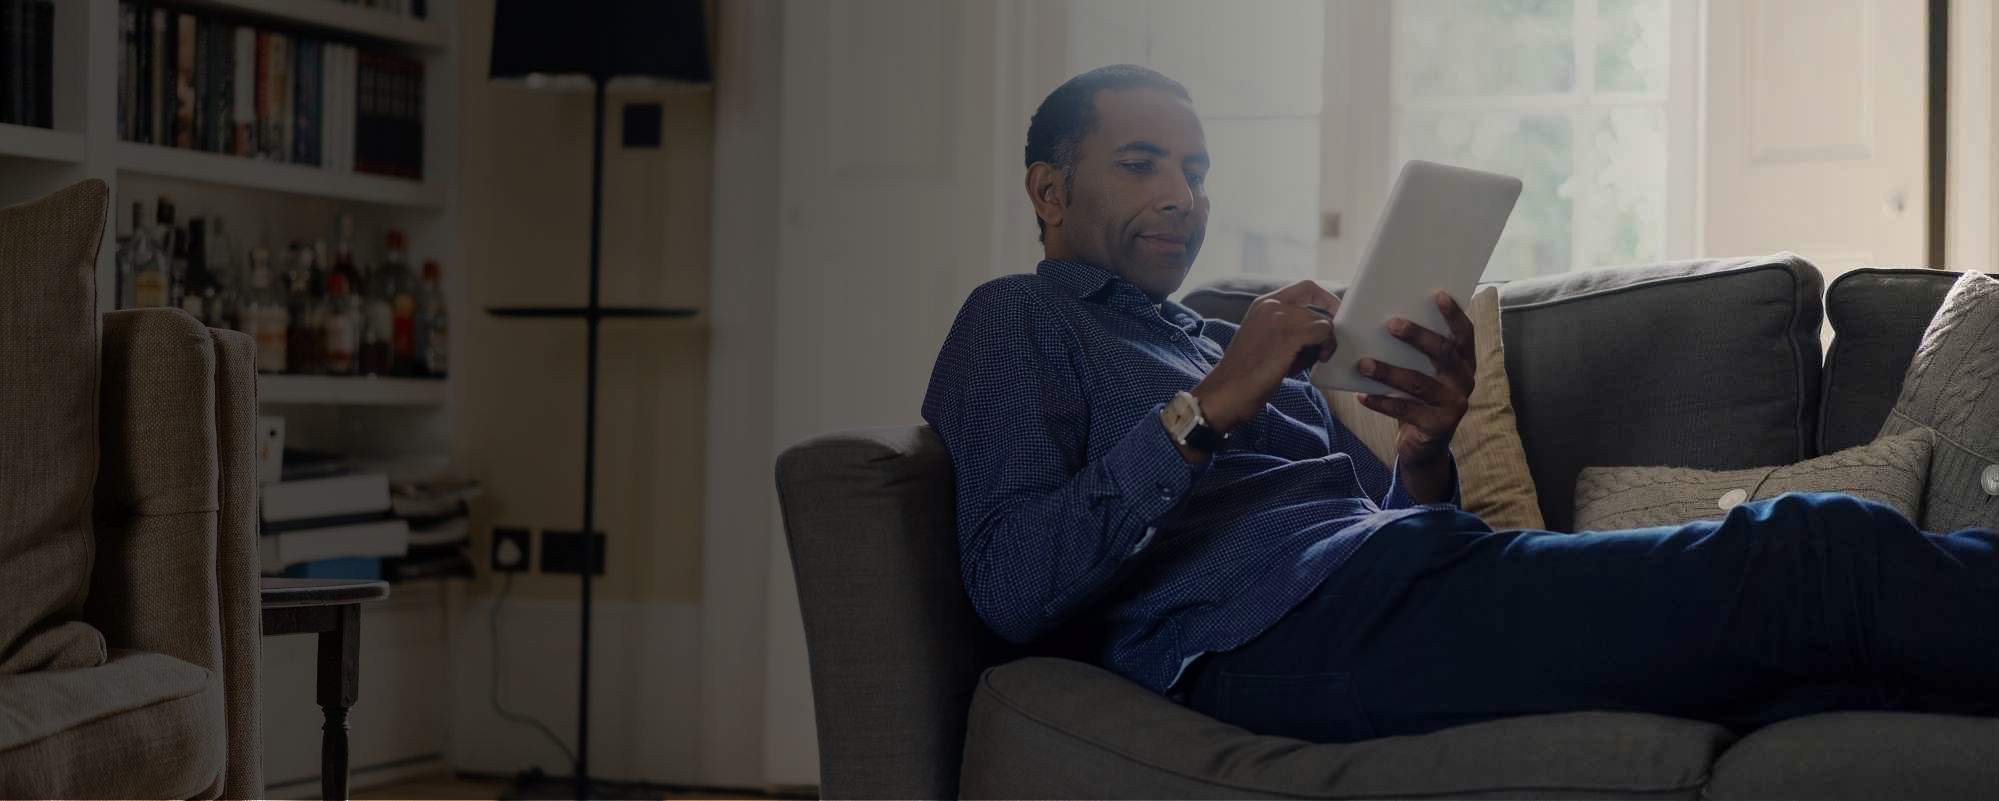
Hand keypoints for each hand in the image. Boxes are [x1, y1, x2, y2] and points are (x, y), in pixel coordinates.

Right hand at [1191, 280, 1338, 433]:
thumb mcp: (1263, 338)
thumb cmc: (1246, 373)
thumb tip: (1318, 331)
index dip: (1323, 297)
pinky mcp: (1290, 335)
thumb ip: (1286, 327)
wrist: (1229, 390)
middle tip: (1333, 336)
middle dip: (1331, 314)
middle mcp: (1271, 305)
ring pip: (1322, 320)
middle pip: (1316, 298)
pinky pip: (1324, 333)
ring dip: (1325, 340)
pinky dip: (1327, 347)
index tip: (1333, 313)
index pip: (1304, 287)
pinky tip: (1319, 360)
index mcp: (1262, 304)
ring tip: (1314, 358)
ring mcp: (1281, 318)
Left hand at [1356, 291, 1475, 467]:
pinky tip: (1361, 396)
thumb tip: (1386, 319)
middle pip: (1443, 353)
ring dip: (1388, 372)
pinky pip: (1405, 411)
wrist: (1424, 445)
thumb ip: (1417, 352)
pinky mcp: (1438, 426)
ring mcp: (1454, 405)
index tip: (1438, 294)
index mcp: (1464, 362)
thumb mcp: (1423, 372)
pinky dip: (1381, 402)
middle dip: (1417, 336)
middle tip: (1390, 324)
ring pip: (1419, 383)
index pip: (1464, 334)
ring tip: (1363, 363)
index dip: (1454, 315)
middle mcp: (1465, 381)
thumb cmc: (1419, 398)